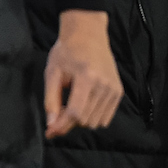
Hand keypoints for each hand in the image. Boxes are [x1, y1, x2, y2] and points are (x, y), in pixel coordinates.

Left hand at [44, 9, 122, 138]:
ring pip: (96, 121)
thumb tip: (52, 124)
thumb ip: (51, 100)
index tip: (49, 132)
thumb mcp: (52, 73)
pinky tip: (84, 106)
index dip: (61, 126)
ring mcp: (114, 88)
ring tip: (72, 108)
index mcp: (87, 77)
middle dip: (69, 123)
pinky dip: (93, 117)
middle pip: (86, 120)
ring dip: (81, 120)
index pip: (76, 112)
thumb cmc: (67, 51)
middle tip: (58, 115)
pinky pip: (106, 116)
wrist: (88, 35)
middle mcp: (105, 84)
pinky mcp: (118, 91)